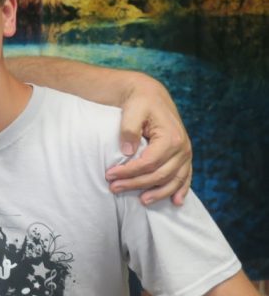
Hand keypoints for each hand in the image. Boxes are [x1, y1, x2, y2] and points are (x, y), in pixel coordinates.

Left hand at [105, 75, 191, 205]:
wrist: (150, 94)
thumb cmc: (139, 102)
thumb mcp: (132, 111)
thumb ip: (129, 130)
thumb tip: (127, 152)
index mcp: (171, 137)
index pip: (148, 163)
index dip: (128, 172)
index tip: (110, 175)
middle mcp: (182, 147)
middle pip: (159, 174)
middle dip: (136, 184)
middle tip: (114, 188)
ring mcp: (185, 153)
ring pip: (174, 180)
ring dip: (158, 193)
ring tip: (142, 201)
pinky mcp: (184, 155)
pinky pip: (186, 176)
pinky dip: (181, 189)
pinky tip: (175, 201)